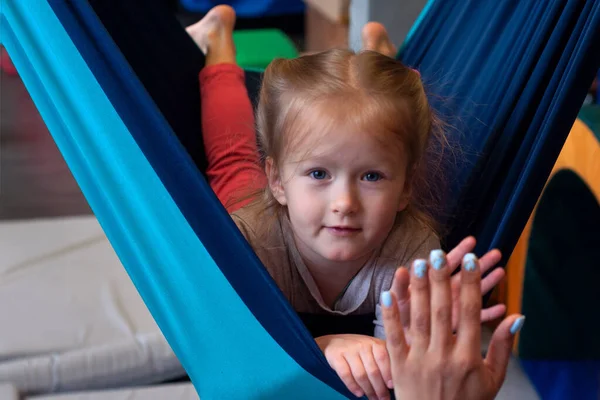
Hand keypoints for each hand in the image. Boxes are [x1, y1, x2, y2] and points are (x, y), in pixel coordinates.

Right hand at [315, 334, 391, 399]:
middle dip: (379, 388)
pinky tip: (359, 393)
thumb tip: (396, 381)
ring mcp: (349, 350)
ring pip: (360, 374)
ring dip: (368, 390)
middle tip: (384, 399)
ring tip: (373, 398)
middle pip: (373, 370)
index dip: (388, 373)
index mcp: (374, 343)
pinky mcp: (336, 356)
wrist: (335, 342)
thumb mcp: (373, 349)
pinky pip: (345, 374)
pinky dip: (353, 386)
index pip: (384, 358)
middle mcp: (362, 345)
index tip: (392, 387)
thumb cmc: (359, 350)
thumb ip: (384, 360)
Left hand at [380, 252, 524, 399]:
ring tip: (416, 263)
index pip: (471, 314)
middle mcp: (445, 356)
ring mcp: (420, 361)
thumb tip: (517, 317)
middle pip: (443, 311)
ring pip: (419, 319)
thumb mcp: (492, 379)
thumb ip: (503, 348)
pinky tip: (388, 293)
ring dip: (417, 290)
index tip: (471, 260)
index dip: (471, 285)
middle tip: (438, 254)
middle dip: (440, 281)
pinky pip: (395, 337)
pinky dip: (391, 315)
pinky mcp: (400, 366)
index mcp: (469, 357)